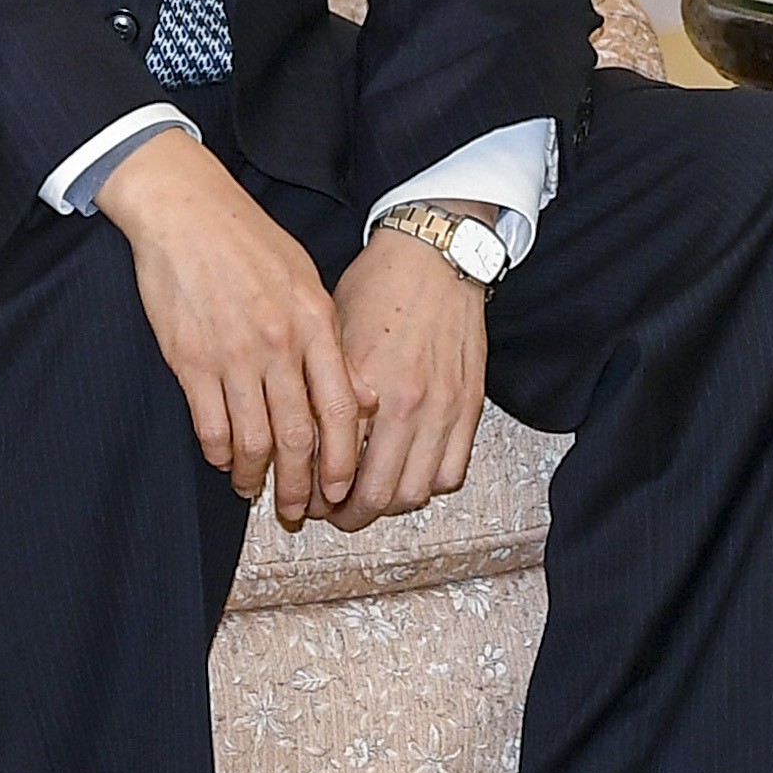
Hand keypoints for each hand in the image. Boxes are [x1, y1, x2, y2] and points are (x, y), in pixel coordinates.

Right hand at [98, 130, 363, 525]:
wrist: (187, 213)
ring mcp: (232, 354)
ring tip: (256, 492)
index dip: (342, 458)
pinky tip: (223, 460)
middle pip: (296, 435)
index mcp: (315, 323)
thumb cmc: (251, 243)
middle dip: (301, 484)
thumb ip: (328, 338)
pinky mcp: (189, 360)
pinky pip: (210, 423)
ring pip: (251, 439)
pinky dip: (219, 451)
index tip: (343, 488)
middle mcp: (278, 344)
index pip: (338, 408)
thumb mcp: (307, 280)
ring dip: (255, 476)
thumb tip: (354, 395)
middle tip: (300, 511)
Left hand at [323, 226, 489, 533]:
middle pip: (376, 496)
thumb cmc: (377, 288)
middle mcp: (408, 404)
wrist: (435, 257)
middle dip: (348, 516)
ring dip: (389, 505)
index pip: (335, 469)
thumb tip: (302, 445)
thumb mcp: (332, 336)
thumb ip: (321, 392)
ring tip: (370, 497)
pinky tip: (409, 471)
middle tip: (333, 512)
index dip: (316, 495)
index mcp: (366, 387)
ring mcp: (444, 407)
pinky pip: (452, 471)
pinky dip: (429, 484)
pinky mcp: (471, 405)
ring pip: (415, 492)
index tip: (307, 498)